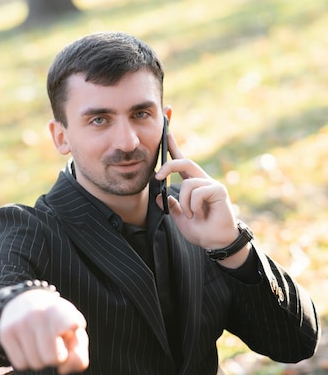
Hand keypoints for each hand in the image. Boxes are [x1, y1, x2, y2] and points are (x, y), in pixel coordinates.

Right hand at [0, 289, 88, 374]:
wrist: (25, 302)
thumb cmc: (58, 324)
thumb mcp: (75, 334)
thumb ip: (78, 356)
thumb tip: (62, 370)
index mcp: (62, 311)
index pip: (71, 322)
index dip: (73, 325)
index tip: (74, 325)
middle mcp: (40, 314)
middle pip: (52, 359)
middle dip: (56, 357)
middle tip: (54, 342)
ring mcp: (20, 323)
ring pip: (35, 364)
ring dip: (41, 359)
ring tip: (41, 341)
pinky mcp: (5, 332)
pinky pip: (20, 364)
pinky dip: (26, 360)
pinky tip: (28, 344)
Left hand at [155, 131, 249, 265]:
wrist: (216, 242)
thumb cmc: (201, 230)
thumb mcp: (180, 218)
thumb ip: (171, 206)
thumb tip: (157, 196)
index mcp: (193, 184)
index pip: (181, 162)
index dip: (174, 147)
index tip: (166, 132)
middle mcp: (202, 180)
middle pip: (184, 161)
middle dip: (168, 166)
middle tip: (157, 177)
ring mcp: (211, 184)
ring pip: (188, 184)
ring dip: (184, 203)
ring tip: (191, 215)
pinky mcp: (218, 191)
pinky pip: (198, 192)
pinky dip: (193, 206)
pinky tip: (199, 214)